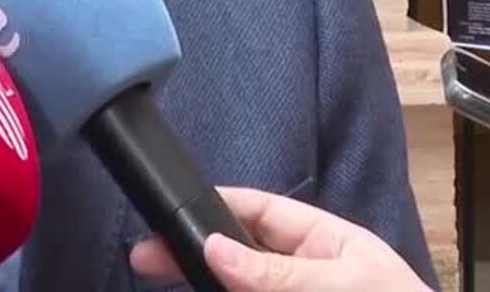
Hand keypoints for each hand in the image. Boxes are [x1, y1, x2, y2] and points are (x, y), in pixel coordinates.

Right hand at [128, 186, 429, 290]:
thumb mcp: (344, 285)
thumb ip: (278, 272)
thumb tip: (215, 248)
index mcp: (324, 242)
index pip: (258, 211)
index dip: (214, 207)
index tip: (170, 213)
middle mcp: (304, 272)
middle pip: (237, 255)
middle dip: (192, 252)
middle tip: (144, 259)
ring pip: (236, 285)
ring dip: (202, 280)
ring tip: (164, 282)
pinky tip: (198, 291)